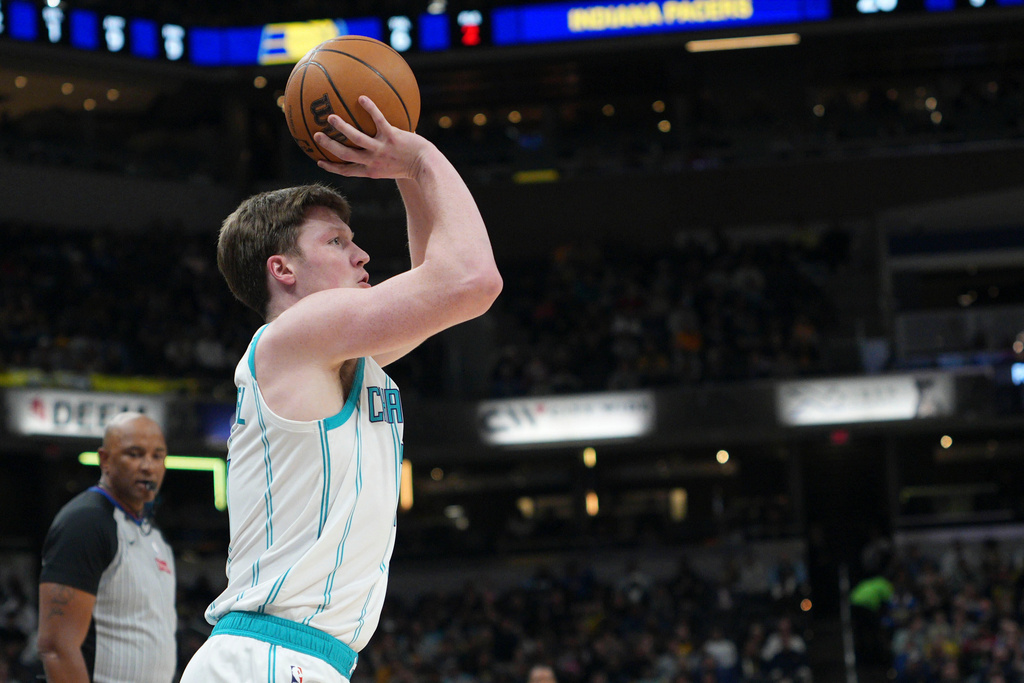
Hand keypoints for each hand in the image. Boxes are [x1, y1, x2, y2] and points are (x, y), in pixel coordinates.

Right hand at [314, 96, 429, 179]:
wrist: (427, 166)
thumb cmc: (412, 166)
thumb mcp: (393, 168)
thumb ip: (382, 161)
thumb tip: (375, 147)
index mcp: (371, 171)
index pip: (347, 171)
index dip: (331, 167)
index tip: (320, 160)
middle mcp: (373, 161)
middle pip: (345, 155)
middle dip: (329, 146)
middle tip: (316, 135)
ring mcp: (382, 149)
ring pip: (356, 138)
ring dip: (342, 128)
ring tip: (330, 117)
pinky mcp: (393, 137)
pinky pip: (378, 120)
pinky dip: (370, 109)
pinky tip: (362, 97)